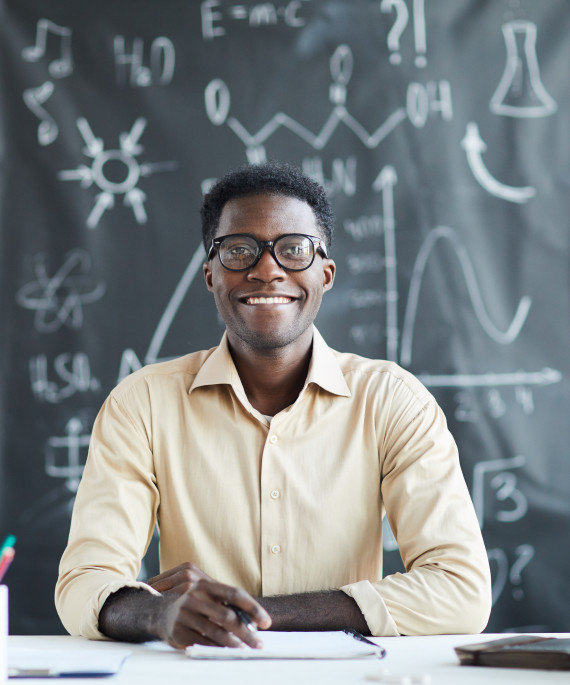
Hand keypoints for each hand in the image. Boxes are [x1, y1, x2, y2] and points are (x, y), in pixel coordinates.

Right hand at [148, 563, 271, 649]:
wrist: (161, 614)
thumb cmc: (195, 607)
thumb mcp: (209, 599)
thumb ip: (228, 606)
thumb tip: (255, 622)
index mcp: (206, 585)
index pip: (235, 594)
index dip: (253, 608)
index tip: (266, 622)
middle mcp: (194, 597)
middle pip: (228, 616)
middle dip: (246, 632)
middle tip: (258, 643)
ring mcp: (185, 614)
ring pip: (216, 632)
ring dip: (234, 644)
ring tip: (245, 650)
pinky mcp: (178, 631)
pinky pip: (203, 643)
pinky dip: (217, 649)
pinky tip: (227, 653)